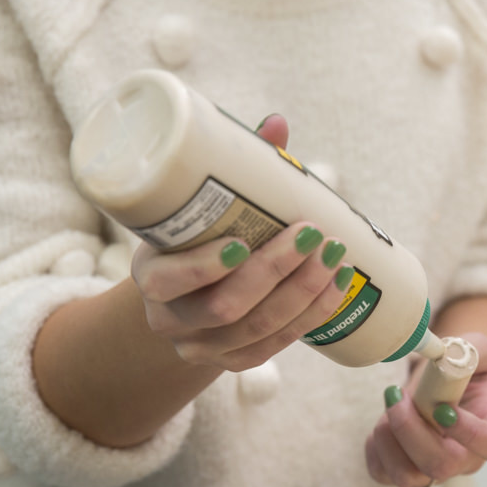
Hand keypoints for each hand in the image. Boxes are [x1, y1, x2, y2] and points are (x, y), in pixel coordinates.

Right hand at [129, 115, 350, 371]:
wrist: (186, 302)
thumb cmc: (197, 240)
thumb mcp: (199, 211)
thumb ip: (233, 170)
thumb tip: (277, 123)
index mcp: (150, 277)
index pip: (167, 281)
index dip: (203, 268)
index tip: (243, 241)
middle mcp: (170, 320)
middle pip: (225, 307)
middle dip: (275, 272)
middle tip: (313, 235)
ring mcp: (202, 347)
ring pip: (258, 329)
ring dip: (303, 294)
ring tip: (336, 257)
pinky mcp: (234, 362)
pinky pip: (276, 346)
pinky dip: (311, 315)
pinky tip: (336, 286)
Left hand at [364, 332, 486, 486]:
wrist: (448, 382)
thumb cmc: (465, 366)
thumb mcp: (475, 348)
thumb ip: (468, 348)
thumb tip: (446, 358)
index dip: (471, 433)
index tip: (443, 407)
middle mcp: (467, 458)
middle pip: (443, 466)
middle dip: (412, 431)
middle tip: (399, 396)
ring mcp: (435, 468)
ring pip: (408, 478)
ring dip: (390, 439)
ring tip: (391, 403)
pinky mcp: (406, 468)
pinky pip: (383, 474)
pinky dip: (374, 449)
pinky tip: (383, 421)